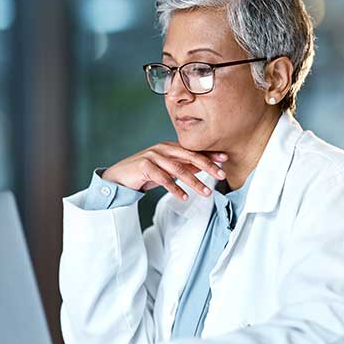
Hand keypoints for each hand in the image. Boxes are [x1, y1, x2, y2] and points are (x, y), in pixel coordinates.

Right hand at [101, 141, 226, 200]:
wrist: (119, 177)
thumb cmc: (143, 172)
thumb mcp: (166, 168)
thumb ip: (183, 166)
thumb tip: (203, 167)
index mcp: (169, 147)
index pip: (193, 150)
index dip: (209, 154)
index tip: (224, 159)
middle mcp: (162, 149)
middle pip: (189, 156)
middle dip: (207, 165)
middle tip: (221, 175)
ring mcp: (152, 156)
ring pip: (178, 169)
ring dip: (194, 181)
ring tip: (206, 192)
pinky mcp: (144, 166)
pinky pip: (163, 178)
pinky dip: (175, 188)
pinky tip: (184, 196)